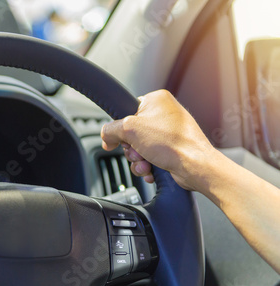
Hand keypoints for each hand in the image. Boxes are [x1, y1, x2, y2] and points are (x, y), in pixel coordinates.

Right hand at [101, 89, 215, 190]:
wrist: (195, 166)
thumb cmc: (173, 143)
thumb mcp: (130, 130)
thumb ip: (110, 130)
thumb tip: (106, 137)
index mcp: (157, 100)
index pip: (127, 111)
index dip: (121, 128)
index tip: (119, 138)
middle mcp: (165, 114)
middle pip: (131, 132)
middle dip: (131, 148)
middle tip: (137, 151)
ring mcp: (169, 132)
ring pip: (139, 148)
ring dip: (138, 160)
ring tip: (146, 163)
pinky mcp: (171, 149)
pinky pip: (150, 157)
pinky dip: (147, 166)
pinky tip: (152, 170)